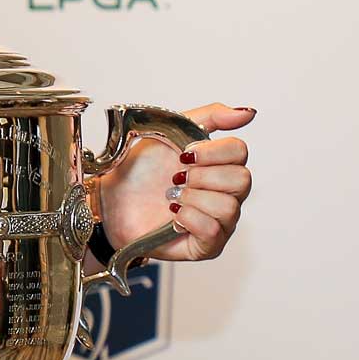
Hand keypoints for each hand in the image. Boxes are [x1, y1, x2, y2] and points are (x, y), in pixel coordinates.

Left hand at [97, 103, 253, 262]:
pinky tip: (173, 214)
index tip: (184, 154)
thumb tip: (247, 113)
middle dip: (201, 176)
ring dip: (193, 198)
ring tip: (172, 197)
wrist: (111, 198)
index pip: (240, 151)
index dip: (211, 151)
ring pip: (229, 208)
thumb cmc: (140, 168)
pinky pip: (214, 232)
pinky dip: (189, 218)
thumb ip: (211, 116)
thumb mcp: (172, 130)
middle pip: (242, 180)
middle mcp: (227, 193)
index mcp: (221, 164)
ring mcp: (220, 221)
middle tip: (176, 177)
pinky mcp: (207, 246)